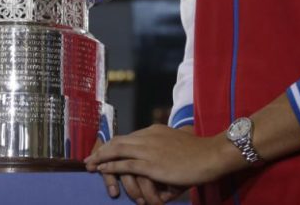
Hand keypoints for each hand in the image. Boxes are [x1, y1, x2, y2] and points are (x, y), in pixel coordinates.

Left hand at [85, 125, 230, 196]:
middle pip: (118, 141)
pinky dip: (111, 167)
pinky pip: (126, 165)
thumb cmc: (198, 153)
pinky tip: (102, 170)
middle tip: (89, 157)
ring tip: (90, 164)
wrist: (211, 155)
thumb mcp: (176, 146)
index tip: (103, 149)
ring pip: (118, 150)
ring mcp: (149, 150)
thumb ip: (163, 151)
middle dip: (102, 150)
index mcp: (154, 131)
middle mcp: (148, 137)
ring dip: (101, 157)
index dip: (113, 144)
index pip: (128, 136)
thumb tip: (156, 164)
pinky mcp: (151, 164)